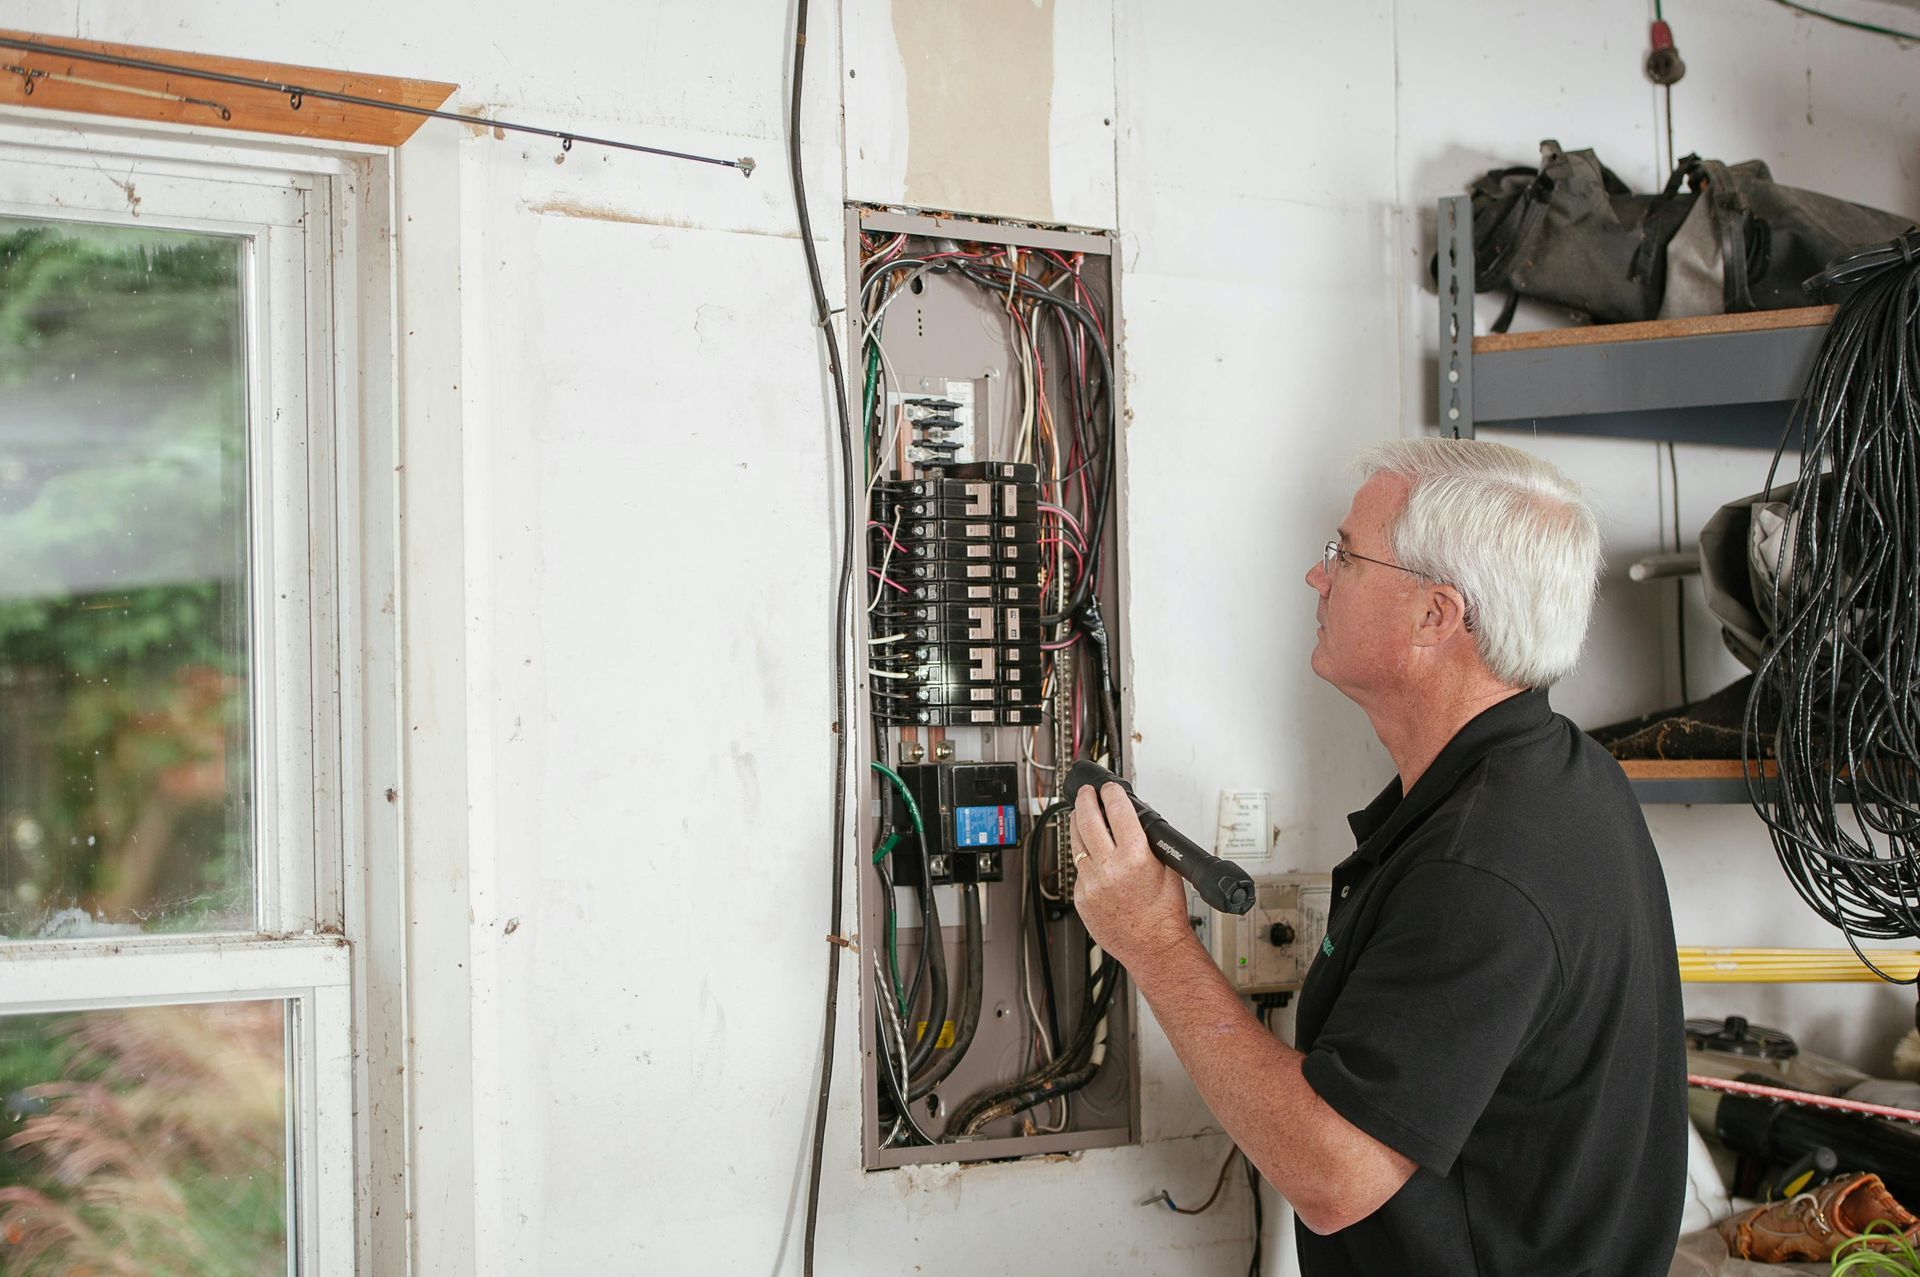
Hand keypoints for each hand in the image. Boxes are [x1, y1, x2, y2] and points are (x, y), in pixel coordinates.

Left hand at [1070, 782, 1197, 969]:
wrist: (1153, 947)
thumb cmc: (1164, 913)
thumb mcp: (1167, 868)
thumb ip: (1149, 842)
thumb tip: (1134, 819)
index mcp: (1135, 857)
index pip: (1117, 811)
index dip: (1111, 794)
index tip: (1108, 788)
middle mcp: (1109, 868)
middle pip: (1088, 820)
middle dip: (1086, 801)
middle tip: (1086, 794)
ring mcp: (1091, 884)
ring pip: (1076, 843)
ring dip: (1077, 825)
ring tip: (1081, 815)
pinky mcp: (1081, 897)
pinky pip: (1078, 870)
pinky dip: (1084, 859)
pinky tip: (1091, 856)